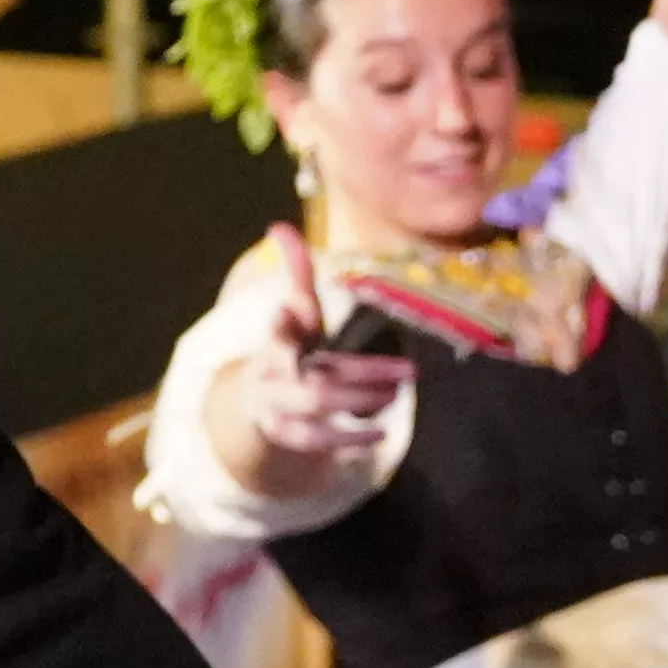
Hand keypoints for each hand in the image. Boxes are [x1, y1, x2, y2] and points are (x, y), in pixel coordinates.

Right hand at [220, 240, 414, 495]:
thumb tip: (280, 226)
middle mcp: (274, 374)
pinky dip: (349, 439)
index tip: (286, 307)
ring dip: (360, 401)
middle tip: (410, 372)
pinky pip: (317, 441)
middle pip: (316, 375)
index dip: (283, 320)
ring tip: (397, 395)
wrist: (257, 403)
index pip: (280, 329)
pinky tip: (380, 434)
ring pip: (317, 406)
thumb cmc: (290, 347)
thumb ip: (297, 272)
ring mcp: (278, 407)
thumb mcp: (297, 312)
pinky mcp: (286, 435)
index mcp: (277, 340)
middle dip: (364, 373)